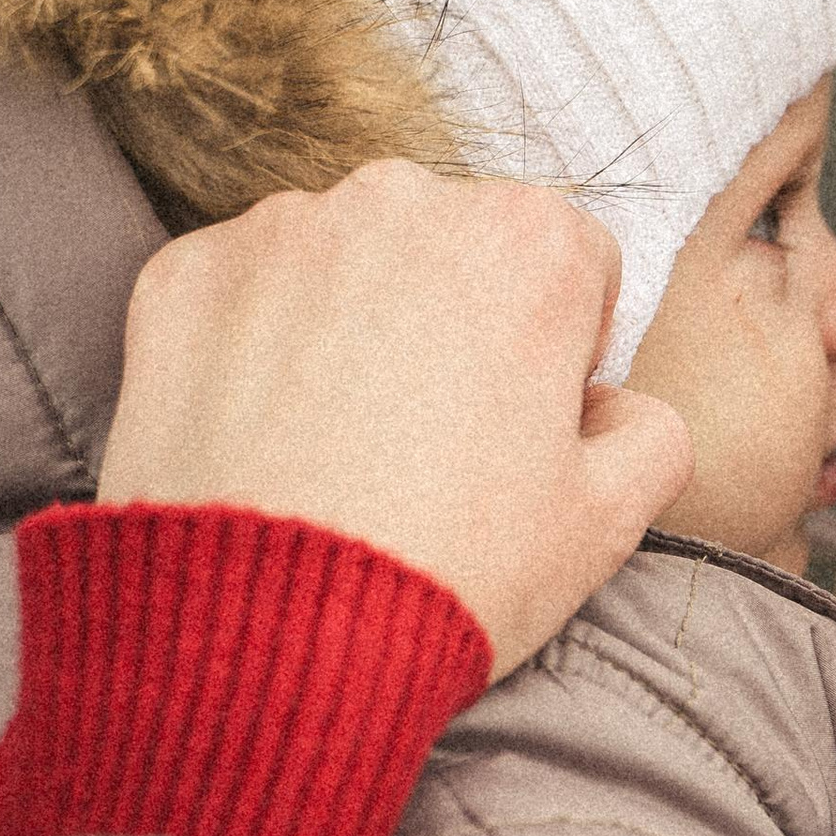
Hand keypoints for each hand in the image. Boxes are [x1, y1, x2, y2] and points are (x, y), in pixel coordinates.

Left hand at [98, 164, 693, 675]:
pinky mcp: (184, 276)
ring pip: (339, 260)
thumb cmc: (452, 573)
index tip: (523, 423)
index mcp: (526, 240)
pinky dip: (253, 348)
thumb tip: (614, 408)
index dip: (558, 350)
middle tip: (429, 445)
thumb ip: (651, 433)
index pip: (570, 262)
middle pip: (450, 245)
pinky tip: (267, 440)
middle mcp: (401, 199)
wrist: (268, 636)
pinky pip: (239, 294)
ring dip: (348, 327)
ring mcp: (280, 231)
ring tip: (339, 451)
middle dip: (450, 320)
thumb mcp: (607, 522)